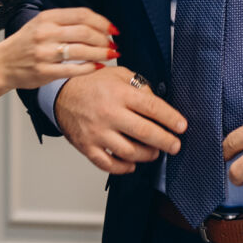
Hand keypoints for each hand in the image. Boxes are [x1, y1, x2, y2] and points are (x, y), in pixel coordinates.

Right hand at [0, 8, 116, 99]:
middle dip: (105, 39)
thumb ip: (65, 21)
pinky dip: (90, 68)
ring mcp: (44, 53)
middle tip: (114, 45)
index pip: (82, 15)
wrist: (1, 64)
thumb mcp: (41, 24)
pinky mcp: (44, 71)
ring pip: (82, 51)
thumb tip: (97, 24)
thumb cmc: (25, 43)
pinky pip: (74, 69)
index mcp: (47, 18)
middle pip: (85, 32)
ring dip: (101, 54)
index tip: (114, 30)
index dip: (102, 22)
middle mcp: (45, 33)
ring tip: (111, 55)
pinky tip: (99, 67)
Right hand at [54, 64, 186, 175]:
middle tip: (175, 145)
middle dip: (165, 141)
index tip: (182, 126)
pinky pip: (108, 164)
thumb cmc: (92, 84)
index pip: (152, 107)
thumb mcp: (118, 75)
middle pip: (144, 132)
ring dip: (147, 155)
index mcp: (119, 93)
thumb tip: (158, 104)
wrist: (61, 94)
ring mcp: (97, 132)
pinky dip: (124, 167)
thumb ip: (140, 86)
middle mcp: (109, 113)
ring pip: (129, 152)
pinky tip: (132, 163)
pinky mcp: (87, 146)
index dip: (170, 118)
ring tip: (154, 152)